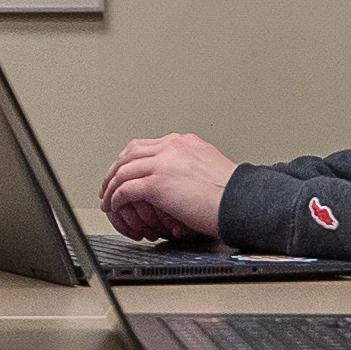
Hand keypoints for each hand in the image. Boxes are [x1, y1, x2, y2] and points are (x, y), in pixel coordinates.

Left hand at [99, 131, 235, 241]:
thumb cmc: (233, 194)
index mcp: (184, 142)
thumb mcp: (210, 168)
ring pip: (124, 170)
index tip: (123, 171)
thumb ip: (191, 167)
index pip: (147, 145)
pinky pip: (126, 189)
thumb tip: (180, 182)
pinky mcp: (158, 184)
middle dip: (115, 170)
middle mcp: (172, 147)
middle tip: (107, 185)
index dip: (129, 159)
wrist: (243, 202)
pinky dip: (116, 199)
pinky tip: (115, 206)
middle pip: (130, 153)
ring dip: (111, 186)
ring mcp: (163, 164)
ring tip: (107, 200)